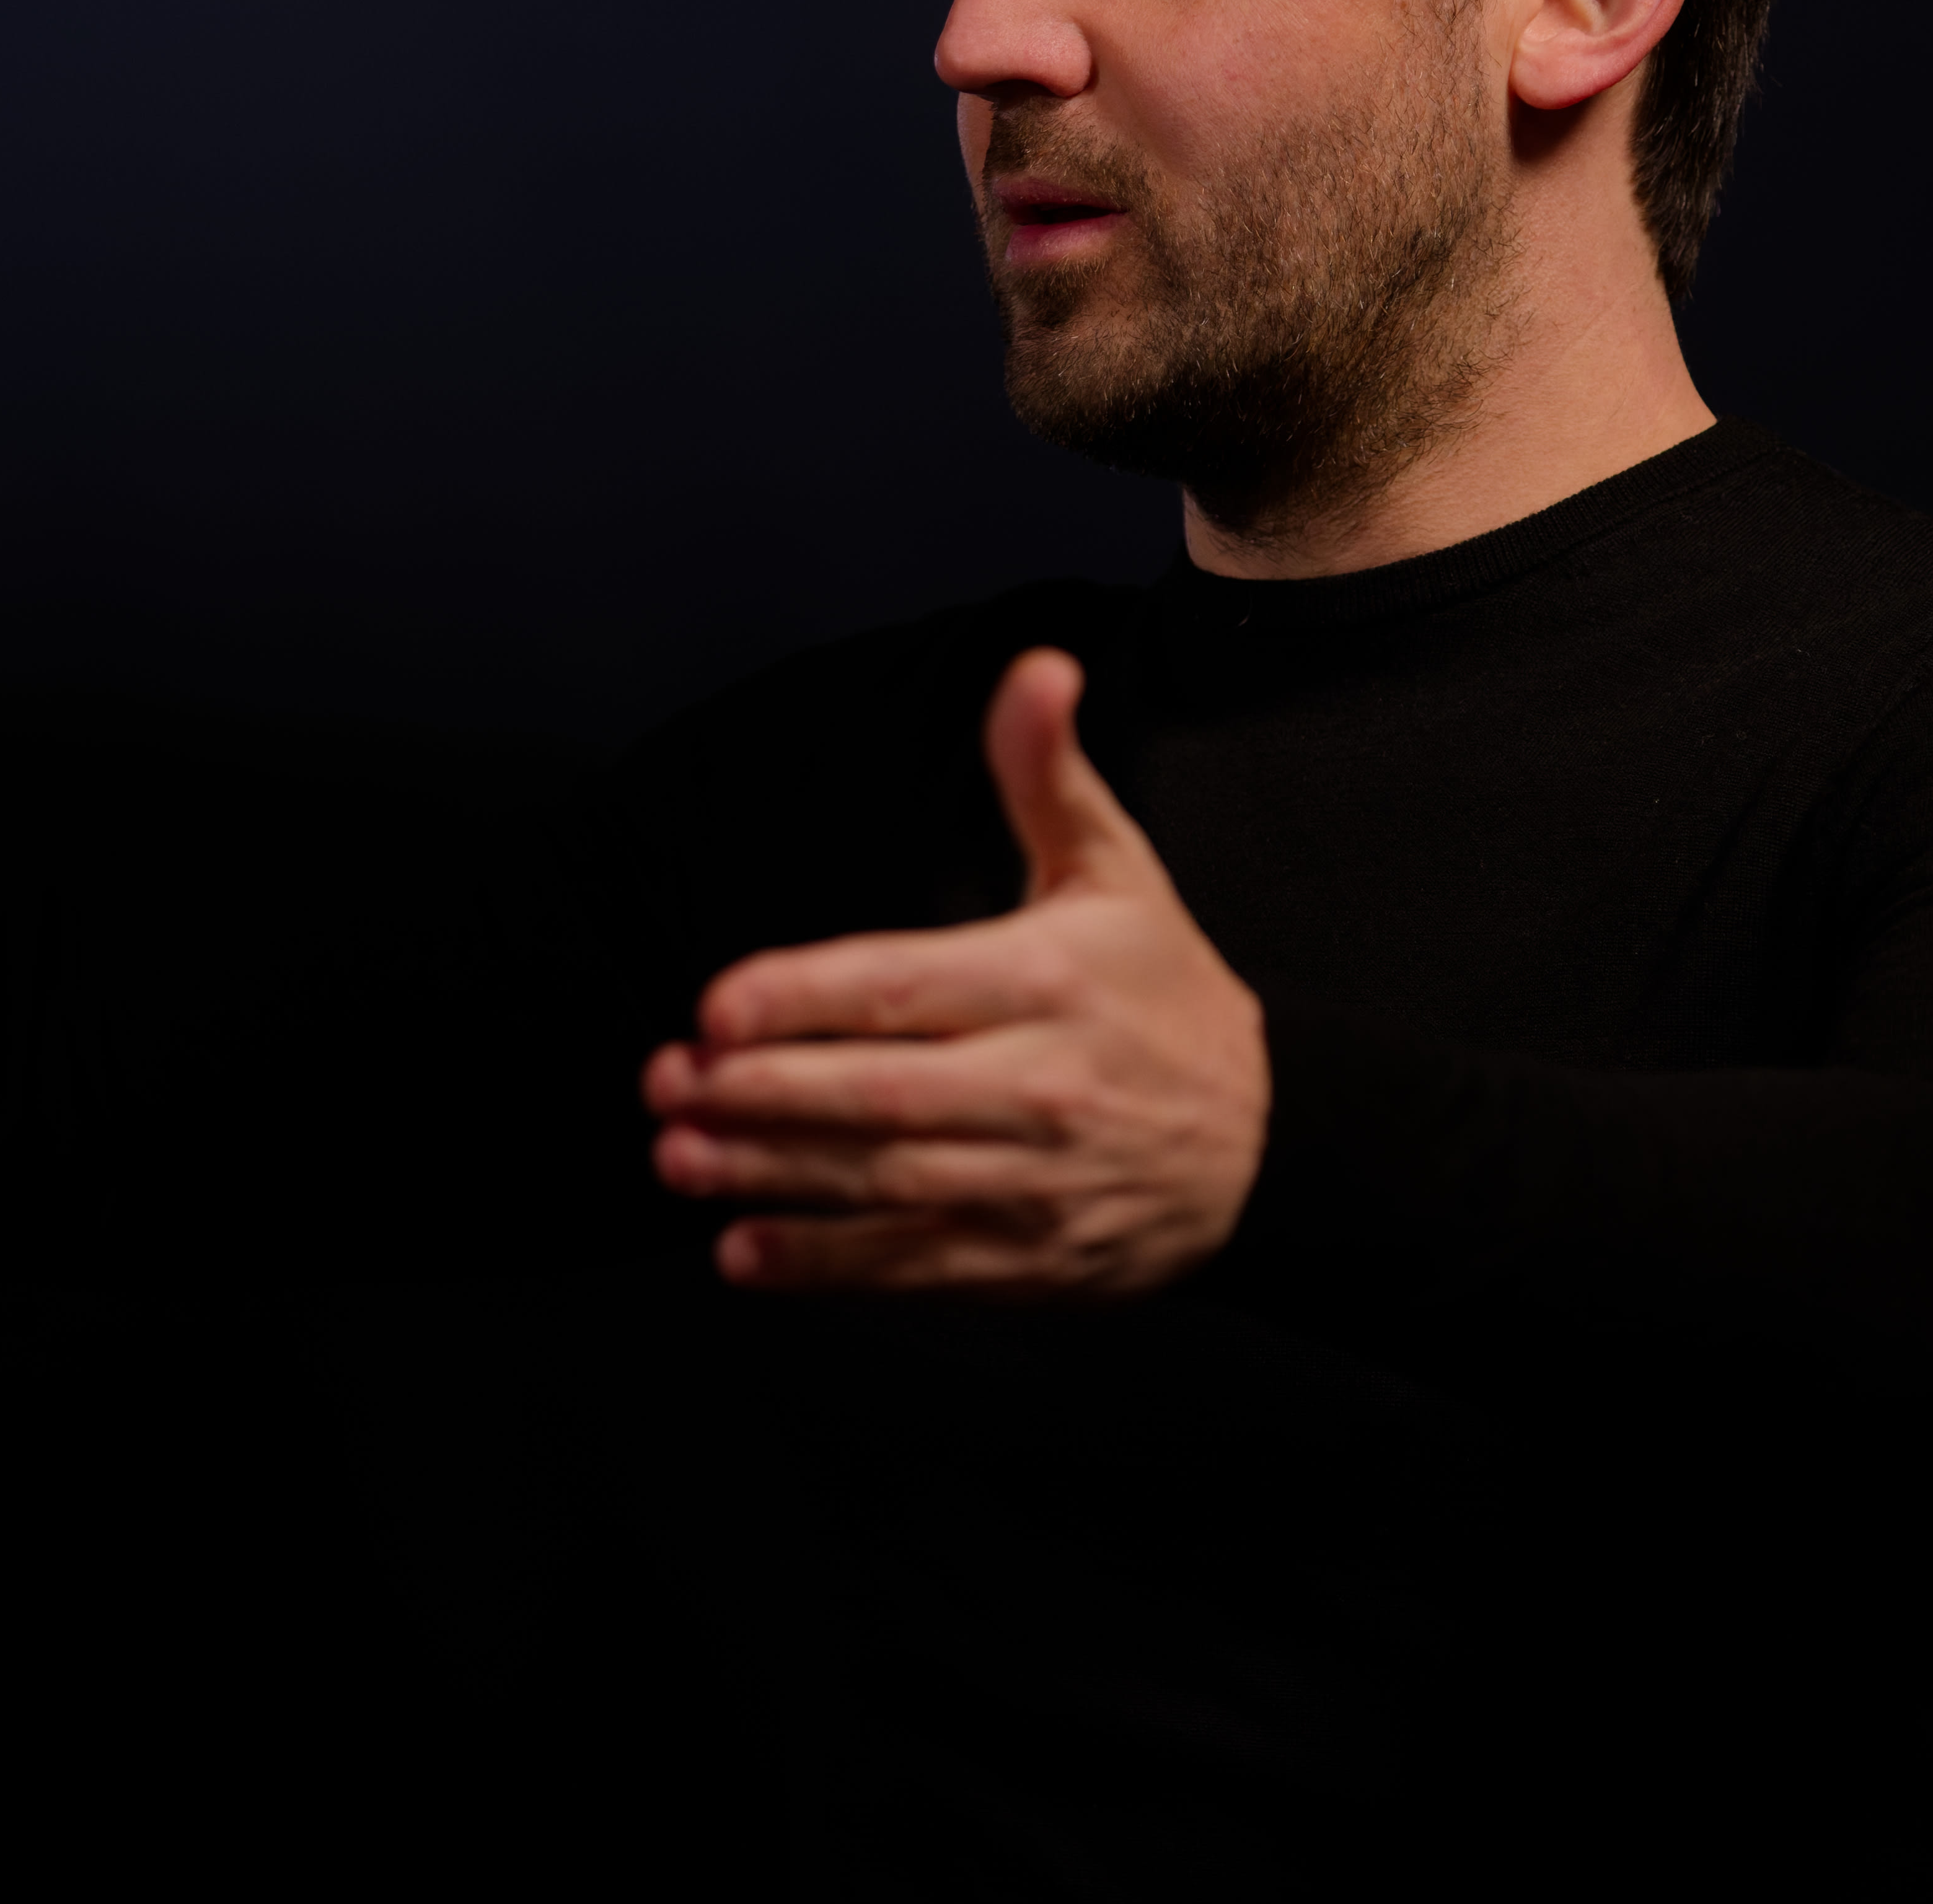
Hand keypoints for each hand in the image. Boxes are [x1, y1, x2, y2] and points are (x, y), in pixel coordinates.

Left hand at [645, 647, 1267, 1297]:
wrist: (1270, 1142)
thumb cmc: (1165, 992)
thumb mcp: (1116, 872)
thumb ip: (1047, 776)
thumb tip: (1036, 668)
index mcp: (1048, 980)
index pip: (905, 987)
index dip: (804, 997)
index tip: (714, 1003)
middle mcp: (1042, 1083)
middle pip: (879, 1093)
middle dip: (760, 1090)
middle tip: (661, 1079)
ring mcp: (1036, 1181)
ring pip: (885, 1180)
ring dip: (771, 1175)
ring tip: (676, 1157)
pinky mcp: (1032, 1258)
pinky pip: (916, 1263)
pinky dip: (827, 1264)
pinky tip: (741, 1251)